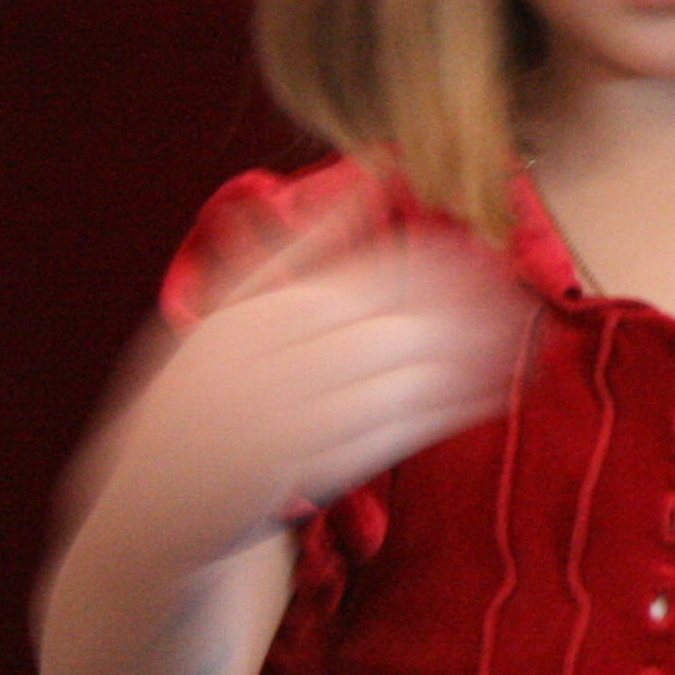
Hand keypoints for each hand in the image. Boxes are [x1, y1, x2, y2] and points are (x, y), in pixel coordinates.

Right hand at [108, 178, 531, 568]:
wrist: (154, 501)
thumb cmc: (200, 389)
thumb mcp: (225, 309)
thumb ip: (298, 245)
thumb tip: (367, 174)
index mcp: (247, 319)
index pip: (353, 282)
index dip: (425, 265)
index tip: (479, 250)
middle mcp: (267, 370)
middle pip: (384, 333)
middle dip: (459, 313)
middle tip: (516, 293)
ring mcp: (291, 428)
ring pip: (397, 385)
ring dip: (467, 361)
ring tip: (520, 336)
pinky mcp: (316, 475)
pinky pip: (395, 435)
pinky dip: (449, 411)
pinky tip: (495, 392)